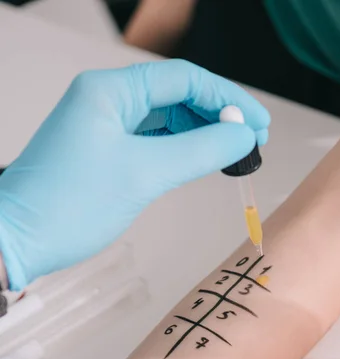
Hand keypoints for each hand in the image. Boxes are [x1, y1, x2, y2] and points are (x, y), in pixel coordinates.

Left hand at [0, 59, 269, 289]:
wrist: (20, 240)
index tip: (258, 123)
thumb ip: (200, 150)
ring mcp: (103, 126)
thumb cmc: (69, 206)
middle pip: (176, 95)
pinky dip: (179, 149)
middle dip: (217, 115)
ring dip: (201, 133)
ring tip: (233, 153)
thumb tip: (243, 136)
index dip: (228, 98)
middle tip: (252, 141)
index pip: (183, 79)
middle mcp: (105, 100)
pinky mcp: (104, 151)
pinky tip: (200, 160)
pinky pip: (151, 140)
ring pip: (165, 119)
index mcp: (109, 91)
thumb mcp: (144, 174)